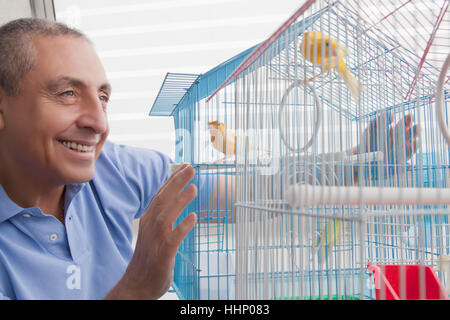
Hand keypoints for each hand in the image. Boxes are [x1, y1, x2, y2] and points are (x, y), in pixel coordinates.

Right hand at [105, 164, 196, 298]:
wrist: (136, 285)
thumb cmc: (148, 258)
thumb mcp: (154, 232)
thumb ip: (163, 215)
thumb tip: (174, 199)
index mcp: (149, 219)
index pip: (161, 194)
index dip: (172, 179)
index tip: (184, 166)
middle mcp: (151, 226)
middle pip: (163, 200)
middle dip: (176, 182)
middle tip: (191, 168)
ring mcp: (156, 240)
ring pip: (167, 216)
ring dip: (180, 200)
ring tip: (193, 187)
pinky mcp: (162, 255)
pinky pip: (173, 239)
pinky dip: (182, 227)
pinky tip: (194, 217)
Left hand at [356, 111, 418, 163]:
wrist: (361, 157)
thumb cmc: (368, 141)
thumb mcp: (371, 129)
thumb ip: (380, 120)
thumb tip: (391, 114)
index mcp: (396, 131)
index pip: (405, 124)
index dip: (408, 120)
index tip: (409, 116)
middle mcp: (401, 141)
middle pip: (411, 135)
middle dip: (415, 131)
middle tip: (416, 126)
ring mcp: (401, 153)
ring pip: (411, 148)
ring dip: (413, 145)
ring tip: (413, 140)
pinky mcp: (398, 165)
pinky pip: (405, 162)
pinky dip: (407, 159)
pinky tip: (408, 156)